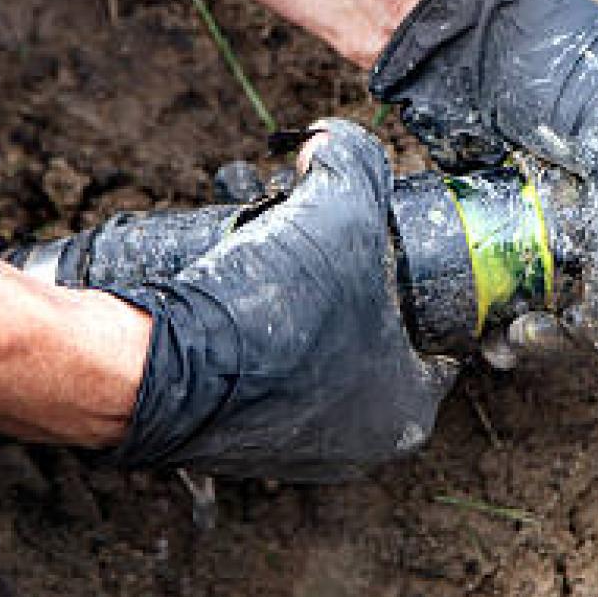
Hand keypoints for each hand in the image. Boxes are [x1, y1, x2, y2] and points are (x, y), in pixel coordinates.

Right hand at [104, 120, 455, 478]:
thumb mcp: (339, 208)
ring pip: (317, 362)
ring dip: (302, 317)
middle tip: (325, 248)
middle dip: (352, 291)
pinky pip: (264, 382)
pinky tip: (239, 306)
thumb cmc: (270, 308)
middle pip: (374, 344)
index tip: (392, 247)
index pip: (439, 339)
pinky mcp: (236, 446)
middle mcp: (358, 444)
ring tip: (275, 269)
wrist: (158, 367)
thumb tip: (332, 143)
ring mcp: (294, 453)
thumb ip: (355, 161)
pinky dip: (257, 345)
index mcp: (407, 409)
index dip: (420, 282)